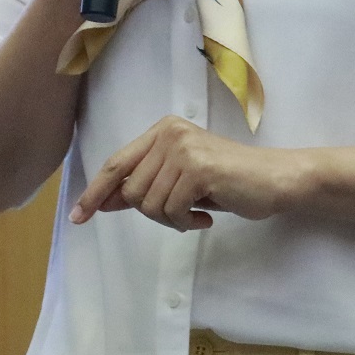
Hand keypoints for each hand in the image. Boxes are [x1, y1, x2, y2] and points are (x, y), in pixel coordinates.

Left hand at [70, 115, 308, 231]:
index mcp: (162, 130)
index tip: (78, 217)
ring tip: (195, 215)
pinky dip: (185, 223)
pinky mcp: (198, 167)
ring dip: (171, 220)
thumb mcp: (180, 182)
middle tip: (180, 215)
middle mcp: (169, 132)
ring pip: (149, 204)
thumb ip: (144, 187)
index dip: (95, 192)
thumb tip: (102, 202)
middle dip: (150, 213)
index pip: (117, 164)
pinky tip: (205, 218)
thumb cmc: (229, 181)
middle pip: (130, 190)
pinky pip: (171, 211)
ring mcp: (183, 147)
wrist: (276, 178)